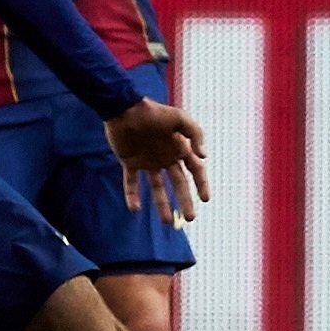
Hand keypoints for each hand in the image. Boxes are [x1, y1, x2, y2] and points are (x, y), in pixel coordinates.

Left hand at [104, 97, 210, 222]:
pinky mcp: (130, 162)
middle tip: (190, 218)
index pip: (195, 170)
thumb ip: (195, 134)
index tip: (206, 199)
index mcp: (179, 147)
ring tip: (168, 222)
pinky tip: (134, 209)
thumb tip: (204, 156)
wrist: (124, 108)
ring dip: (162, 204)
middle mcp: (165, 157)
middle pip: (179, 183)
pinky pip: (131, 182)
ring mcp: (148, 161)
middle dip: (185, 201)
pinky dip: (132, 195)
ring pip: (158, 187)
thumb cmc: (154, 112)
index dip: (202, 184)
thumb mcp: (179, 118)